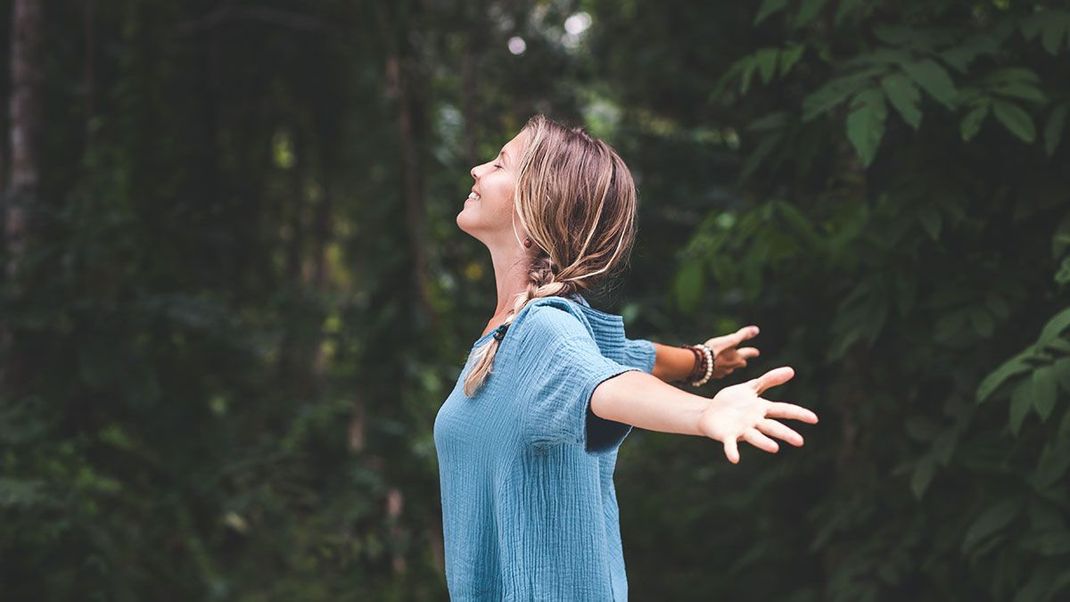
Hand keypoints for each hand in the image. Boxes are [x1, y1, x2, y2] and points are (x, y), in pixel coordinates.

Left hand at [697, 366, 817, 463]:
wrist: (710, 411)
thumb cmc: (733, 401)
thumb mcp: (751, 387)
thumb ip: (769, 380)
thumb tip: (791, 370)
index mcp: (762, 409)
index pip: (783, 410)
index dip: (799, 414)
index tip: (814, 419)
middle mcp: (755, 422)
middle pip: (772, 427)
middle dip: (785, 434)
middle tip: (800, 441)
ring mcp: (742, 430)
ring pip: (755, 437)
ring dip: (764, 443)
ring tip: (775, 448)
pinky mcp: (727, 436)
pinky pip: (730, 445)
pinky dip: (732, 451)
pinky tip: (735, 459)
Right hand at [703, 325, 760, 378]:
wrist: (698, 363)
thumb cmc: (715, 350)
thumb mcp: (730, 340)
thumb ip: (743, 335)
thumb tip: (756, 329)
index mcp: (737, 358)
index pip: (748, 354)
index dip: (752, 352)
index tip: (756, 352)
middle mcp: (731, 367)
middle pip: (740, 364)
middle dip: (741, 361)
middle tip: (742, 359)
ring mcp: (722, 373)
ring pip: (729, 369)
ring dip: (729, 365)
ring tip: (727, 362)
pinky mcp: (712, 376)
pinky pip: (718, 372)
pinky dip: (718, 368)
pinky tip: (713, 367)